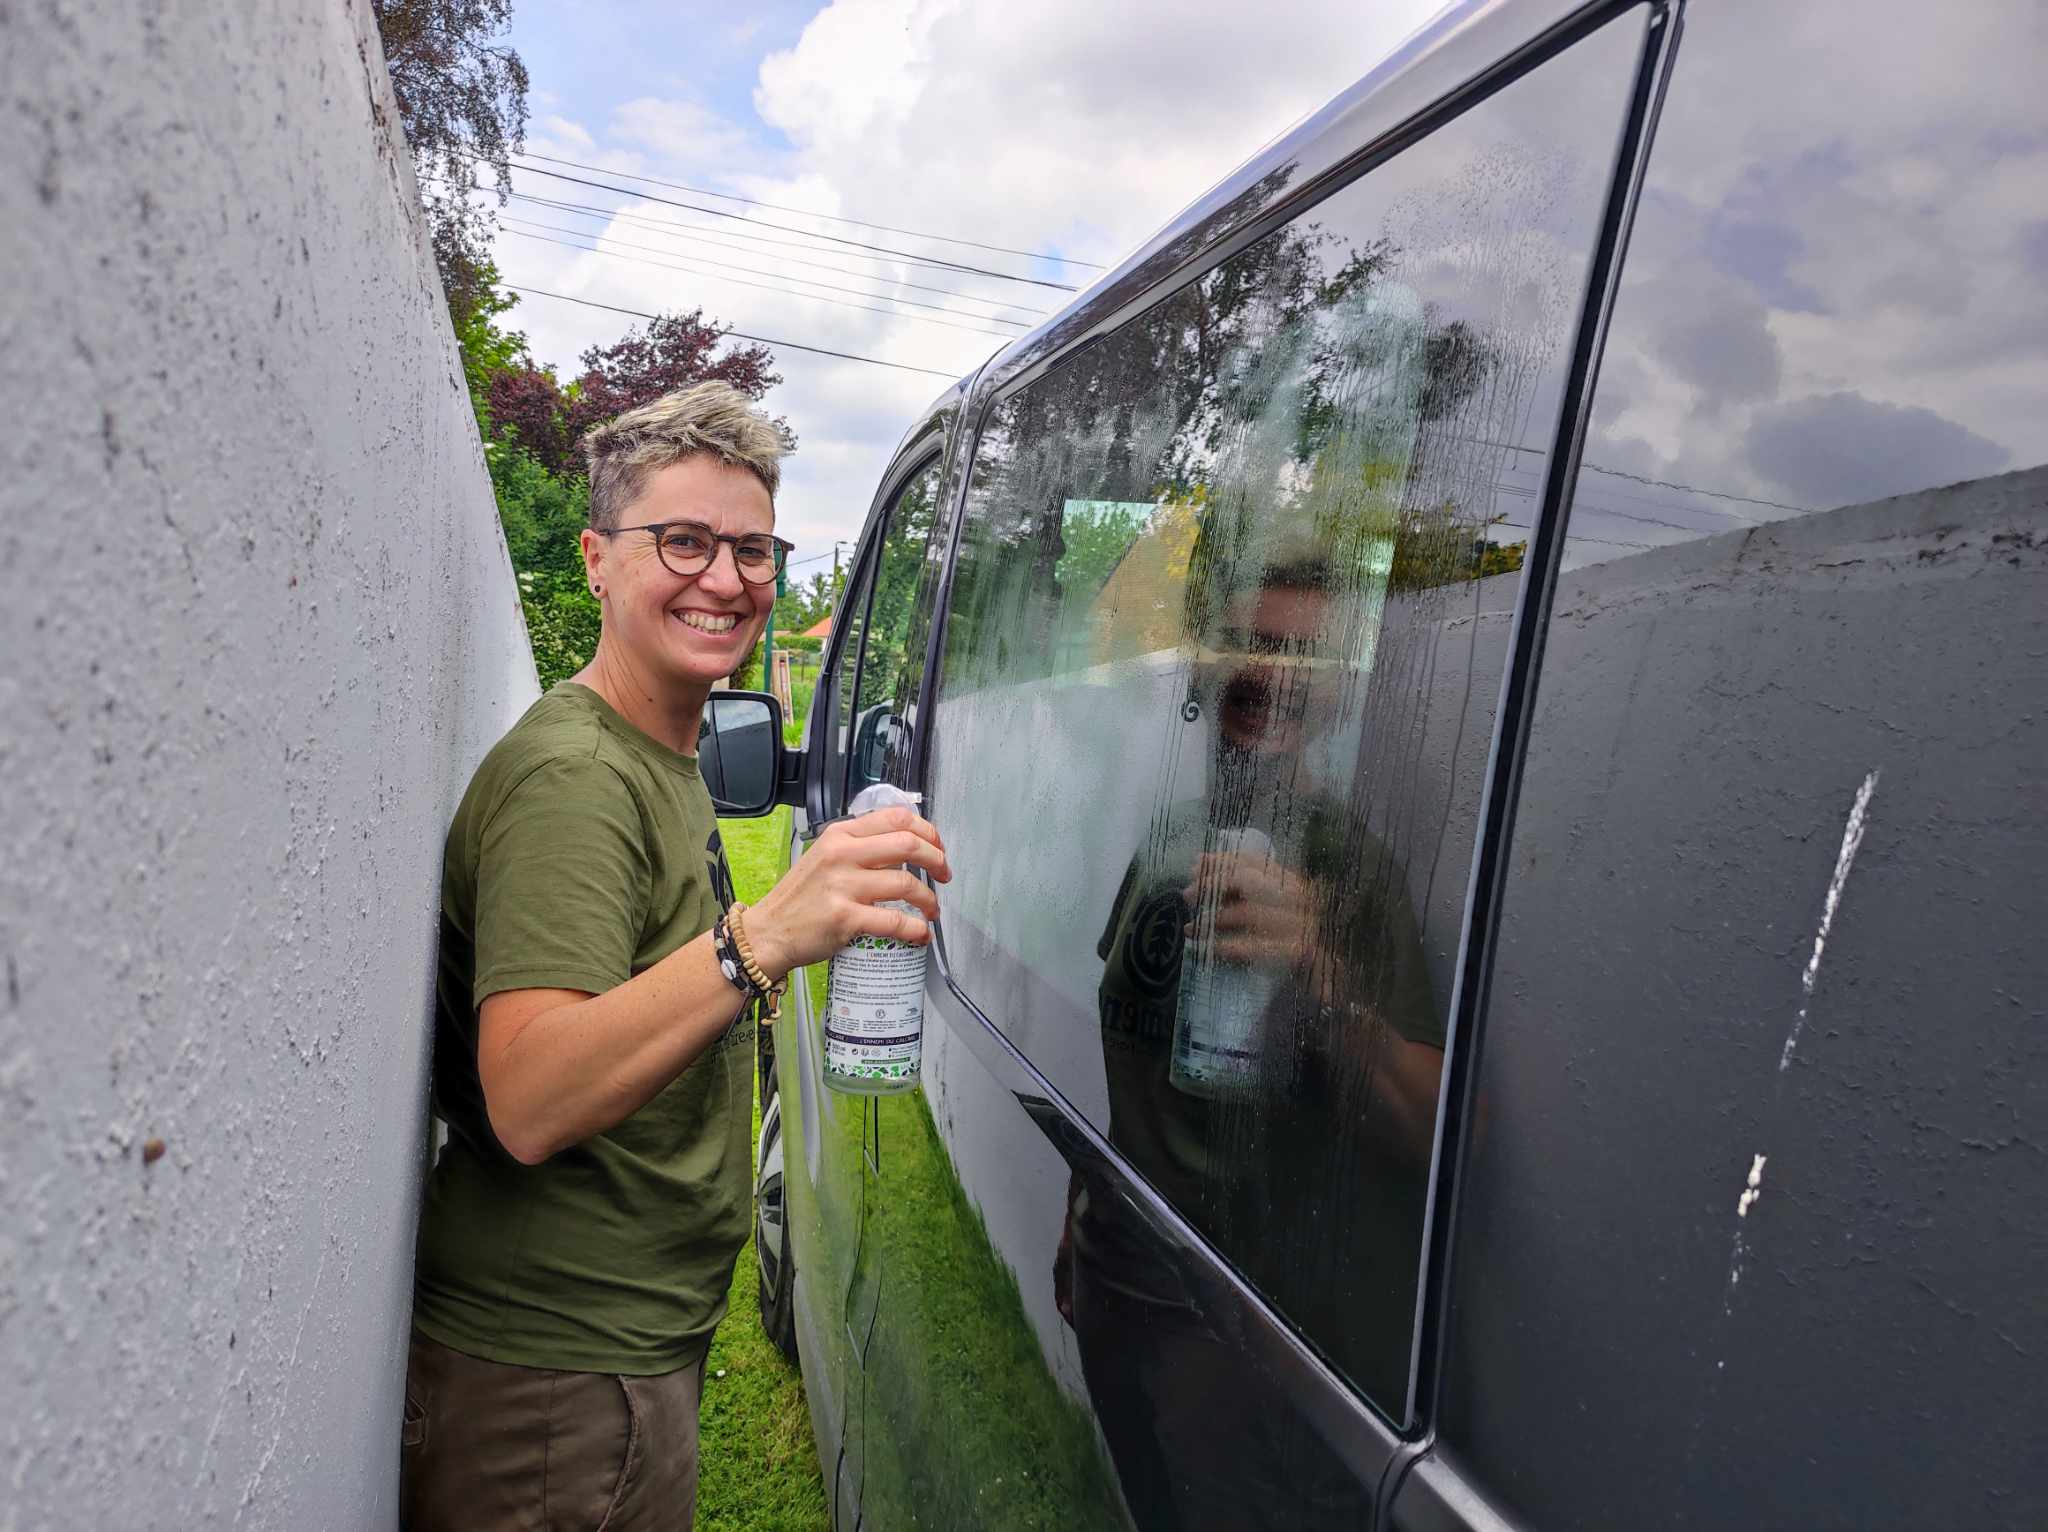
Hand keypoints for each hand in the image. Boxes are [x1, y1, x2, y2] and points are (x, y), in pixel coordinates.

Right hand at [745, 807, 950, 977]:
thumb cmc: (799, 898)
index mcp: (840, 835)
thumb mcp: (824, 857)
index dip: (927, 831)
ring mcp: (843, 886)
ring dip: (929, 899)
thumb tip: (903, 849)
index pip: (896, 818)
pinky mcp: (845, 918)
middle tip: (943, 875)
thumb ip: (858, 848)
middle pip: (908, 845)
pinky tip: (920, 933)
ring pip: (906, 884)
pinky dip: (915, 929)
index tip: (937, 847)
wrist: (768, 932)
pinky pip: (895, 921)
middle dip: (937, 860)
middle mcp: (842, 854)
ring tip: (931, 910)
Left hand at [1184, 849, 1322, 970]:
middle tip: (1188, 895)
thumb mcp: (1275, 905)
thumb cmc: (1296, 938)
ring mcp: (1301, 923)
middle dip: (1212, 884)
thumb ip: (1243, 884)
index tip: (1195, 867)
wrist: (1335, 975)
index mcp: (1293, 881)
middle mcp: (1299, 897)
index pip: (1252, 859)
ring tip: (1191, 928)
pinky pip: (1254, 946)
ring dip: (1213, 919)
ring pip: (1247, 913)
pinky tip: (1209, 949)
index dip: (1220, 859)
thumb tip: (1199, 863)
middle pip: (1246, 880)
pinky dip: (1227, 946)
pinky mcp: (1298, 951)